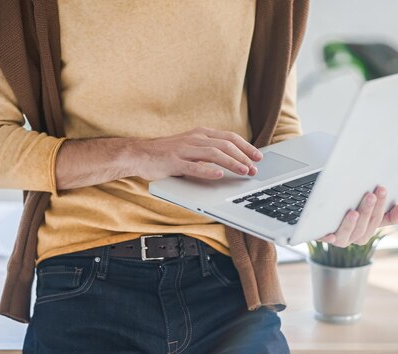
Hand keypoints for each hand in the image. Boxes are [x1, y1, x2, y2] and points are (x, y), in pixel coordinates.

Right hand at [129, 127, 262, 180]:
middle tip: (255, 168)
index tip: (258, 156)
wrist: (139, 154)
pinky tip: (218, 175)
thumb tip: (231, 161)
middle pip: (225, 145)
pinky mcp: (174, 162)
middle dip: (243, 156)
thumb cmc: (167, 154)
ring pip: (214, 154)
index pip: (229, 137)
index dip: (246, 146)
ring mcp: (184, 149)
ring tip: (244, 171)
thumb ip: (208, 152)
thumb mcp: (191, 148)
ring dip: (231, 163)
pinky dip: (207, 171)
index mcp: (201, 134)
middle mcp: (194, 138)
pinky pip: (193, 166)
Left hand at [318, 185, 397, 246]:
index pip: (377, 221)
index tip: (383, 190)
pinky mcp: (319, 237)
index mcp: (366, 231)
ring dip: (351, 225)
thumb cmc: (346, 208)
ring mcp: (336, 239)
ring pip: (346, 236)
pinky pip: (323, 240)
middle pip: (363, 228)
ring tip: (353, 212)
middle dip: (368, 211)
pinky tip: (329, 234)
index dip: (382, 207)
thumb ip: (386, 212)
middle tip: (371, 195)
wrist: (319, 211)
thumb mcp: (367, 208)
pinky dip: (327, 238)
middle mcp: (352, 238)